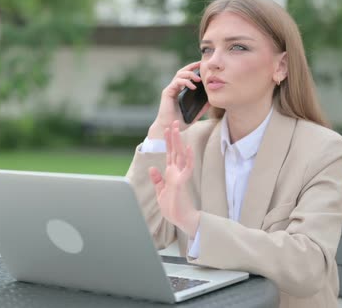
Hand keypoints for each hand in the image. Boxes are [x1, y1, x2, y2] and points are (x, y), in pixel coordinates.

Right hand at [148, 62, 210, 138]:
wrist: (169, 128)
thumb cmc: (180, 121)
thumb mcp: (195, 113)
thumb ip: (202, 107)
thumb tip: (211, 101)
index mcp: (179, 91)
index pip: (186, 76)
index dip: (193, 69)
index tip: (202, 66)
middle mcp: (174, 88)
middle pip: (182, 72)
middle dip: (191, 66)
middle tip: (201, 65)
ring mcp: (170, 89)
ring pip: (179, 75)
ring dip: (190, 74)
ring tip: (199, 79)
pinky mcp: (167, 92)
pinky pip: (176, 83)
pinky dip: (185, 82)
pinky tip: (193, 87)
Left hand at [148, 121, 199, 236]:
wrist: (180, 219)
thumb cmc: (172, 207)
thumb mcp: (161, 191)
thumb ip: (157, 180)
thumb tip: (152, 168)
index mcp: (171, 174)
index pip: (169, 154)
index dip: (168, 142)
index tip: (167, 129)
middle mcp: (176, 172)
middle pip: (175, 151)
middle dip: (173, 137)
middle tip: (174, 122)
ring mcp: (180, 176)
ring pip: (181, 155)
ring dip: (179, 142)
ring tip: (178, 129)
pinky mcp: (182, 182)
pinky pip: (187, 168)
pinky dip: (188, 158)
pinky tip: (188, 148)